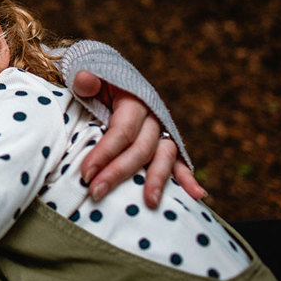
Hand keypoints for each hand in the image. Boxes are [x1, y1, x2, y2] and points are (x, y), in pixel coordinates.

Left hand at [74, 70, 205, 207]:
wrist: (116, 82)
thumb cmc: (99, 85)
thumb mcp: (90, 78)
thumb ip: (86, 80)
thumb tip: (84, 80)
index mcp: (134, 101)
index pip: (121, 130)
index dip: (104, 152)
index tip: (86, 173)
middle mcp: (153, 118)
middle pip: (140, 149)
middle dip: (118, 173)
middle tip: (97, 192)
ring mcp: (163, 133)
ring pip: (163, 157)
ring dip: (158, 180)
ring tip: (150, 202)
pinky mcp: (167, 144)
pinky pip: (179, 162)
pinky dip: (188, 178)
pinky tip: (196, 195)